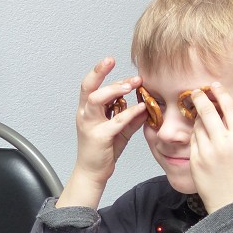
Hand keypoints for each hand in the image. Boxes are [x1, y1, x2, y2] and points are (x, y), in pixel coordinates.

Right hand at [64, 59, 146, 195]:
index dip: (100, 71)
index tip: (112, 60)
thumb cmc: (105, 150)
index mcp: (88, 110)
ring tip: (132, 85)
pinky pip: (115, 120)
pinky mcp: (99, 137)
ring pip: (96, 100)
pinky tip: (142, 108)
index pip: (90, 85)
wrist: (93, 172)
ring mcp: (90, 125)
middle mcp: (85, 114)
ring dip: (114, 89)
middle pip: (88, 87)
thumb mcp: (121, 130)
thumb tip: (147, 105)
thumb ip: (132, 117)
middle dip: (102, 73)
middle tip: (123, 68)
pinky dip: (129, 112)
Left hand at [188, 81, 232, 212]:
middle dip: (199, 98)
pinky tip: (200, 142)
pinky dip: (194, 138)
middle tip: (196, 93)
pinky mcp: (195, 159)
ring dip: (197, 121)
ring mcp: (208, 151)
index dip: (221, 93)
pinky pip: (192, 142)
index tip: (215, 86)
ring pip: (197, 126)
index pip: (229, 108)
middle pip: (207, 111)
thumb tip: (221, 117)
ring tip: (201, 122)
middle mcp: (224, 142)